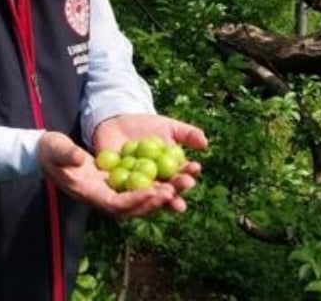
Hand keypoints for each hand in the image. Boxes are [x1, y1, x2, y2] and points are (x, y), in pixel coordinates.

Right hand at [36, 131, 174, 218]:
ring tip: (177, 185)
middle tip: (174, 191)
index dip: (135, 201)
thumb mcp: (55, 148)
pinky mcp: (113, 182)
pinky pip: (135, 189)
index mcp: (87, 192)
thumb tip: (81, 159)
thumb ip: (66, 154)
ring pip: (137, 200)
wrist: (46, 152)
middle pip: (131, 207)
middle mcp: (100, 196)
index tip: (155, 192)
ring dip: (158, 196)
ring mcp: (107, 190)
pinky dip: (152, 186)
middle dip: (153, 201)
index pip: (114, 204)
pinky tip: (169, 177)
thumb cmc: (49, 150)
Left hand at [91, 113, 208, 213]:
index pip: (182, 176)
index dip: (189, 173)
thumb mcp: (168, 126)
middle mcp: (156, 184)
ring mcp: (138, 188)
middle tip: (183, 184)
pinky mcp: (119, 189)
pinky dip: (132, 195)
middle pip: (168, 191)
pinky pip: (126, 194)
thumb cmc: (145, 126)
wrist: (115, 123)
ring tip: (167, 193)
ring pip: (149, 196)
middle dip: (177, 189)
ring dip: (159, 197)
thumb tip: (205, 143)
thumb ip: (187, 134)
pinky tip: (139, 193)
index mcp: (171, 173)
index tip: (195, 168)